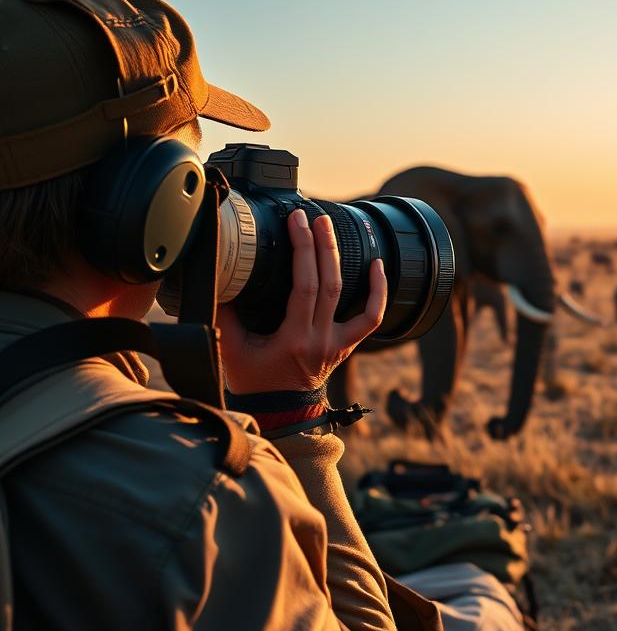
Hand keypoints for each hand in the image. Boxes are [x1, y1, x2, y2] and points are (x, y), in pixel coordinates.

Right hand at [217, 209, 386, 393]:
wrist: (280, 412)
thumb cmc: (254, 381)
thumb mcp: (230, 349)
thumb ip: (226, 312)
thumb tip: (223, 273)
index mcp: (293, 339)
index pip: (304, 286)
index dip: (302, 250)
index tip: (295, 222)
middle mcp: (321, 339)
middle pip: (329, 284)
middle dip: (322, 245)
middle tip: (315, 218)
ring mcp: (338, 342)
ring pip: (352, 296)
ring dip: (344, 260)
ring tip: (336, 232)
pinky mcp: (347, 344)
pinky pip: (372, 318)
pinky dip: (379, 292)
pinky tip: (378, 266)